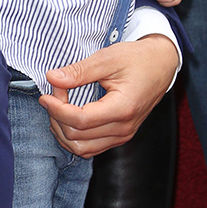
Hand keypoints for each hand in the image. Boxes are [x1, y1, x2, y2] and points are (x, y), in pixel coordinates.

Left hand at [40, 34, 177, 156]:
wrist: (160, 65)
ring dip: (62, 131)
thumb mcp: (107, 58)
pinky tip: (66, 119)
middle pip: (77, 137)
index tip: (46, 96)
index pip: (80, 121)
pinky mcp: (119, 137)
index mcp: (123, 108)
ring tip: (58, 107)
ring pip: (81, 149)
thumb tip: (52, 78)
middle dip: (57, 117)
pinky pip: (90, 148)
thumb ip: (79, 71)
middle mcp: (124, 128)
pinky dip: (73, 138)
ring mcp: (122, 136)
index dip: (57, 110)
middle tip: (54, 94)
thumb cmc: (137, 59)